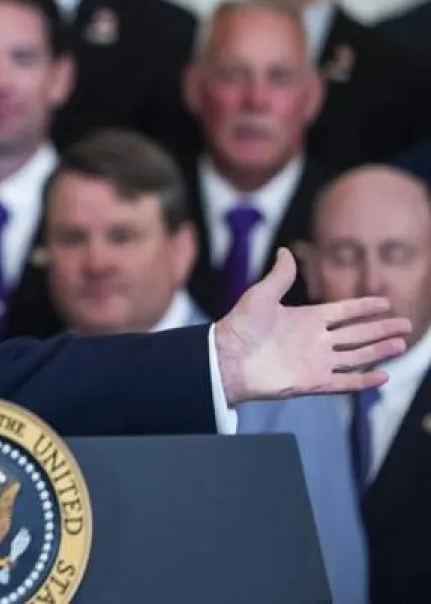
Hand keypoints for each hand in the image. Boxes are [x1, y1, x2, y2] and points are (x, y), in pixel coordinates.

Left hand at [215, 246, 410, 404]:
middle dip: (381, 329)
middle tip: (407, 324)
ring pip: (356, 356)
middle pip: (357, 333)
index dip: (364, 307)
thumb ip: (280, 276)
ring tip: (401, 344)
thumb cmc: (240, 326)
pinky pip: (344, 382)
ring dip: (379, 351)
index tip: (385, 302)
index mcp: (306, 318)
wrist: (226, 358)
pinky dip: (363, 380)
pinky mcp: (313, 382)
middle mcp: (315, 340)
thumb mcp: (261, 295)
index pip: (343, 312)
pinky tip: (382, 376)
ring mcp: (316, 362)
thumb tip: (285, 250)